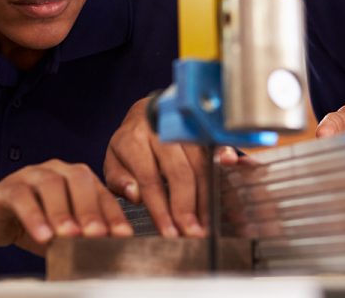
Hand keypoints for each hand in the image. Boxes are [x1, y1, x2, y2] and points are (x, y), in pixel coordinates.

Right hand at [0, 159, 131, 255]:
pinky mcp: (7, 188)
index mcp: (77, 178)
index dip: (113, 214)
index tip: (123, 235)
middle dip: (90, 208)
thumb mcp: (64, 234)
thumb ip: (83, 238)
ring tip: (69, 235)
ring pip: (50, 185)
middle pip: (79, 179)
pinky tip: (42, 236)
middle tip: (97, 234)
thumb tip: (108, 254)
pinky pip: (21, 197)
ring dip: (62, 212)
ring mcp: (31, 175)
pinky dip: (34, 216)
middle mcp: (57, 170)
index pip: (101, 192)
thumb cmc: (36, 224)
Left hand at [104, 96, 236, 237]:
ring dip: (206, 195)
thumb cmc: (130, 144)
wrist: (147, 111)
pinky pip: (215, 143)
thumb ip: (119, 179)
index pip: (150, 179)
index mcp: (133, 140)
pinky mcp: (200, 126)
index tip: (169, 233)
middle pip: (179, 172)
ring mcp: (182, 127)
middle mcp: (160, 131)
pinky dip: (224, 156)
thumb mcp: (113, 160)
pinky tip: (231, 169)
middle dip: (187, 206)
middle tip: (192, 233)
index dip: (161, 209)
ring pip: (200, 162)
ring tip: (207, 222)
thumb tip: (135, 195)